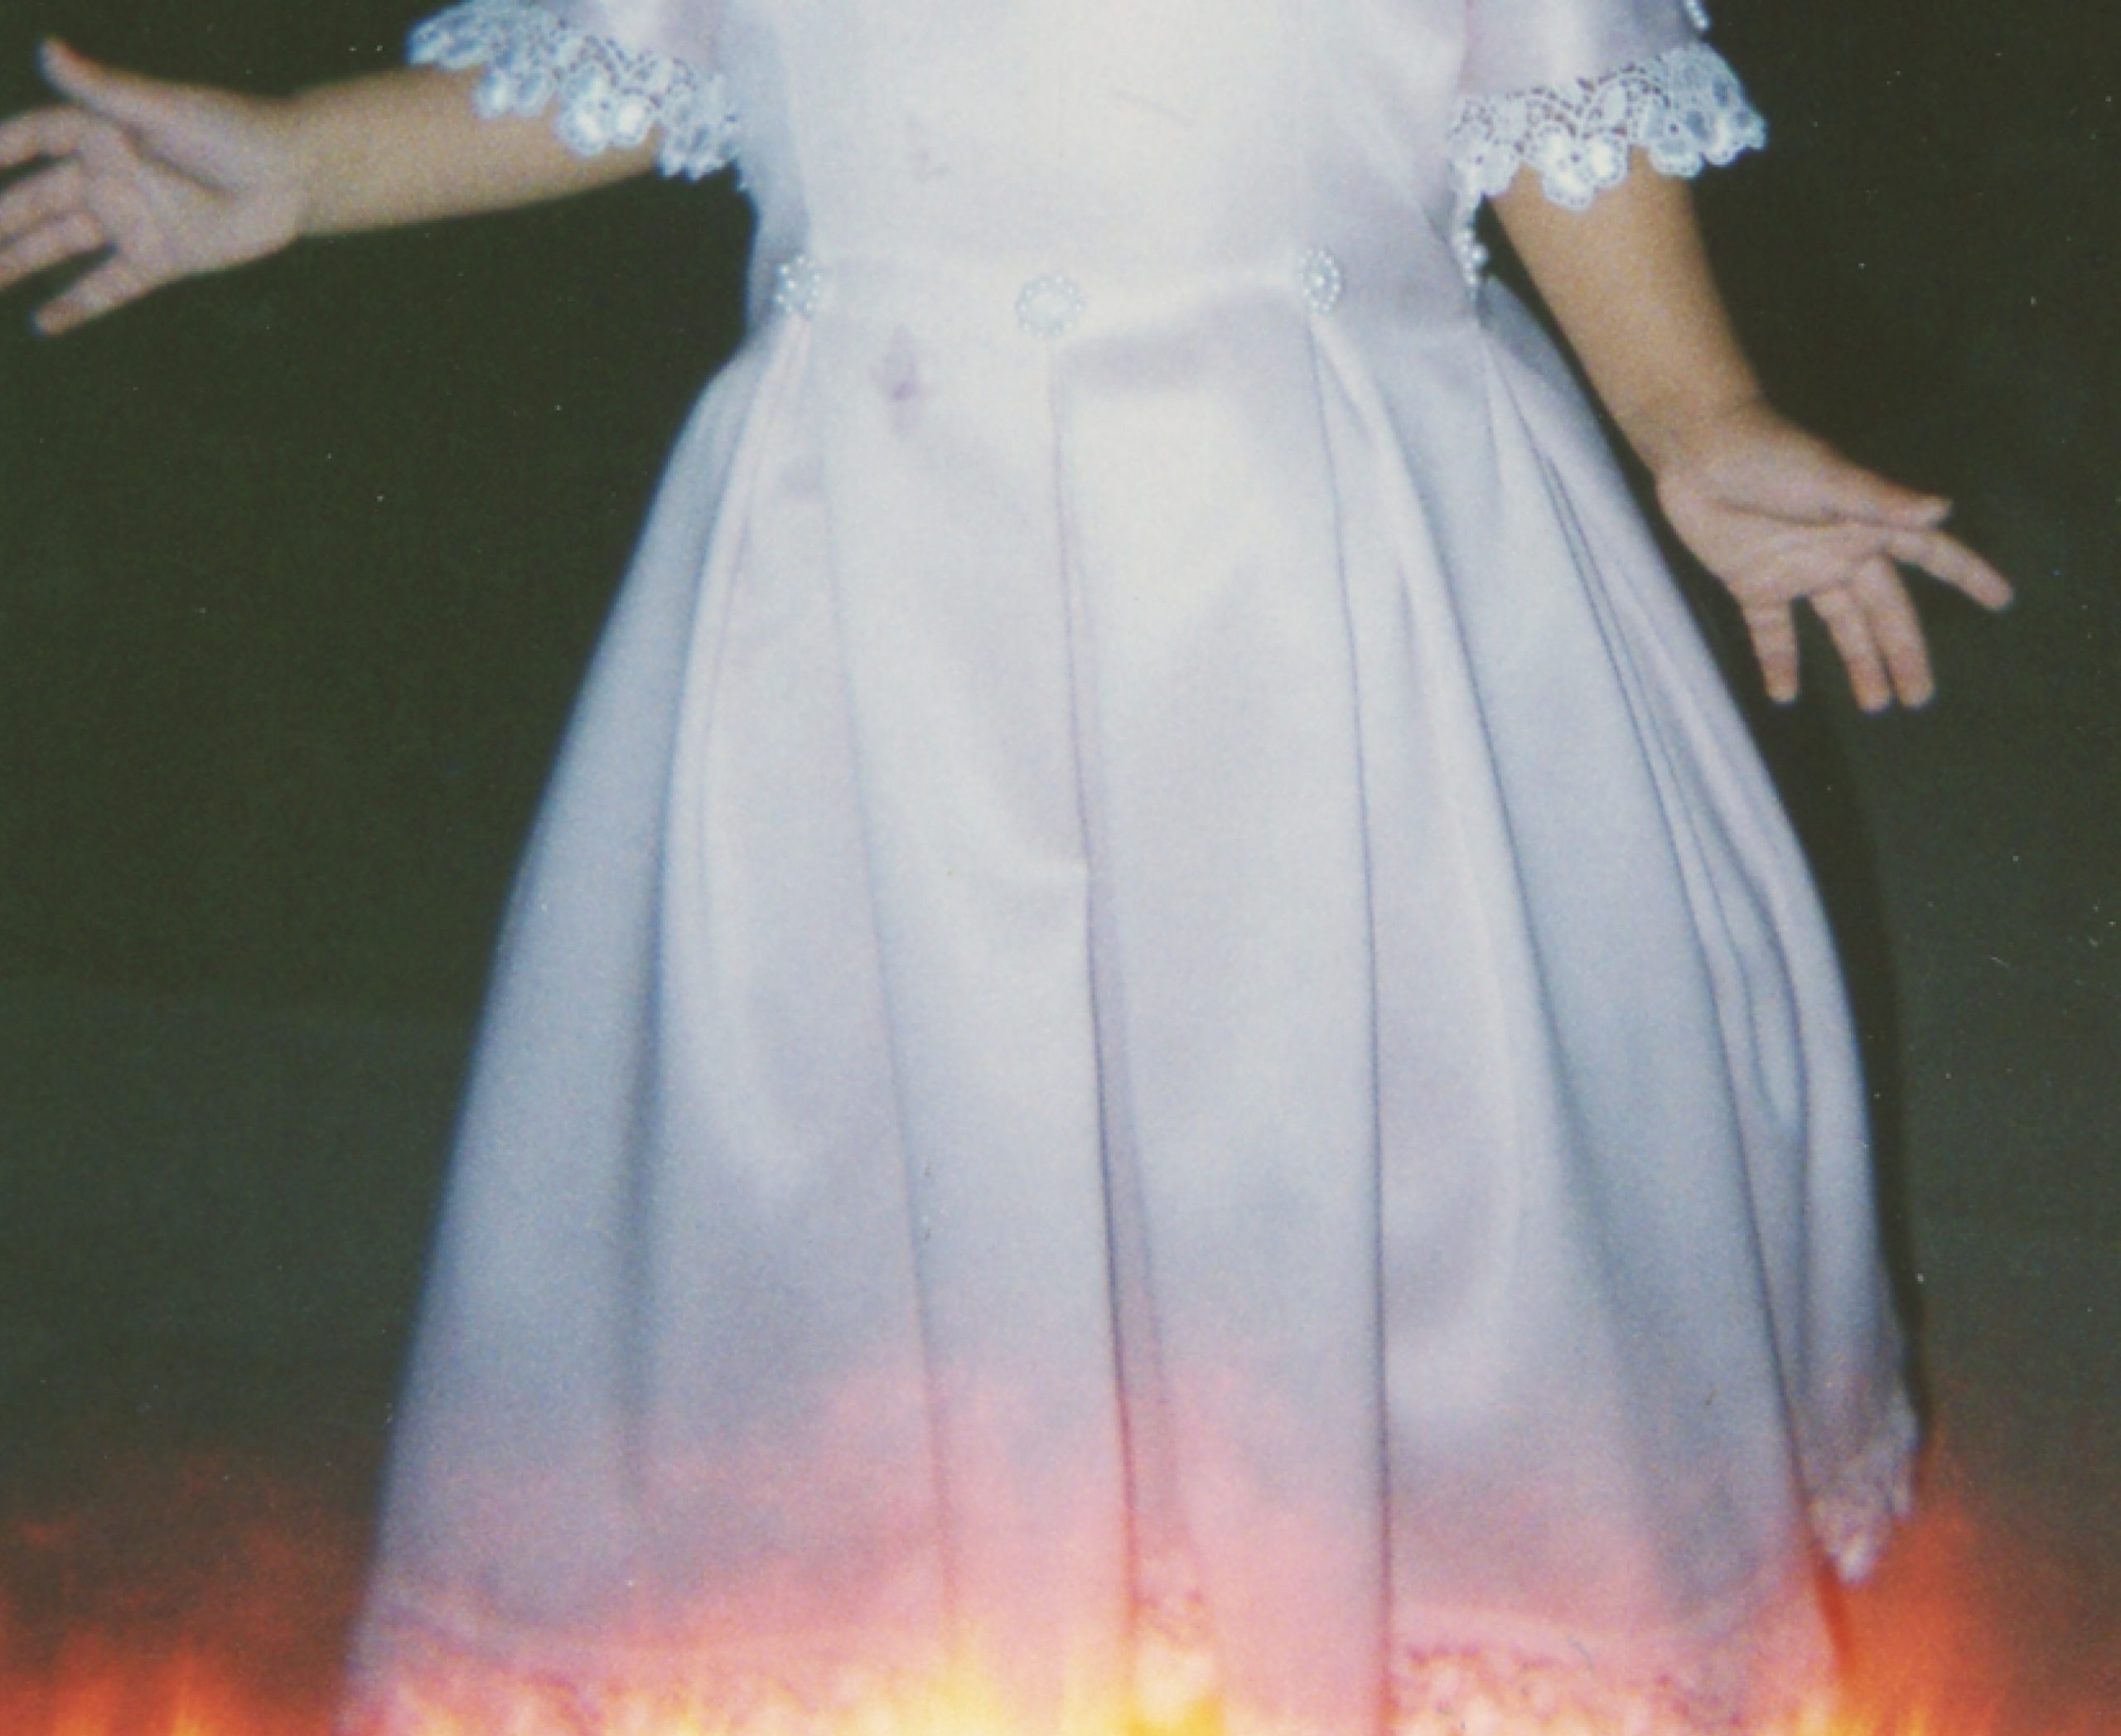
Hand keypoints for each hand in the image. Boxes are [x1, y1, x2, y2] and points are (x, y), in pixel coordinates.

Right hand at [0, 40, 306, 334]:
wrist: (291, 177)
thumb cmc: (231, 129)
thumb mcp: (161, 108)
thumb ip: (103, 88)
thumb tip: (48, 48)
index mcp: (101, 132)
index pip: (35, 138)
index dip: (3, 148)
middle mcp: (109, 177)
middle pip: (37, 200)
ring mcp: (132, 221)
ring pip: (60, 245)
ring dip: (19, 260)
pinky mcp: (160, 260)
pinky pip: (109, 287)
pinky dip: (77, 305)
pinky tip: (44, 323)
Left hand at [1649, 398, 2014, 711]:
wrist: (1697, 453)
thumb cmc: (1770, 454)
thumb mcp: (1831, 479)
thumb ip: (1883, 501)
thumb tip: (1943, 510)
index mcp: (1868, 525)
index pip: (1930, 555)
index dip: (1966, 574)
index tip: (2001, 599)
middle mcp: (1840, 551)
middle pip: (1883, 611)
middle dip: (1904, 652)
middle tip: (1919, 697)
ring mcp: (1797, 569)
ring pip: (1838, 626)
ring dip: (1856, 663)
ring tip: (1875, 704)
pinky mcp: (1753, 582)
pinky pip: (1771, 631)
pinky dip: (1778, 661)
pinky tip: (1785, 695)